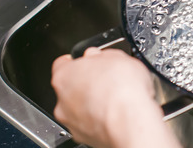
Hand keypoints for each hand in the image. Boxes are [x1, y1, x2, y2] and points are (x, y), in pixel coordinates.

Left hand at [51, 48, 180, 147]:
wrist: (130, 121)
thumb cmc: (122, 89)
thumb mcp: (117, 57)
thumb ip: (102, 55)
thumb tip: (99, 56)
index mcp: (65, 75)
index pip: (63, 64)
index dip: (79, 62)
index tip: (91, 62)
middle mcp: (62, 100)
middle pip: (70, 88)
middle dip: (87, 84)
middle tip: (108, 81)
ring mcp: (72, 121)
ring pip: (78, 109)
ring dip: (93, 104)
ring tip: (116, 100)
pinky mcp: (85, 137)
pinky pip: (90, 125)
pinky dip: (100, 120)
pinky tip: (116, 114)